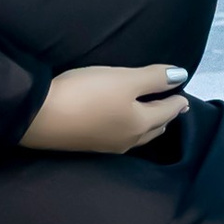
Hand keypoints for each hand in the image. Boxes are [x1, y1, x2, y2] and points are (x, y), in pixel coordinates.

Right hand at [21, 63, 190, 153]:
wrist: (39, 117)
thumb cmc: (86, 94)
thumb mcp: (124, 79)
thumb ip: (153, 78)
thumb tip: (182, 76)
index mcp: (140, 123)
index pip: (166, 111)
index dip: (176, 101)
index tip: (184, 96)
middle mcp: (127, 140)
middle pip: (154, 128)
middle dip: (165, 117)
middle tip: (173, 107)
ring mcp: (106, 146)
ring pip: (137, 136)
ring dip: (148, 126)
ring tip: (153, 118)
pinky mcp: (88, 145)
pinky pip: (119, 139)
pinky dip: (130, 130)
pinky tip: (121, 126)